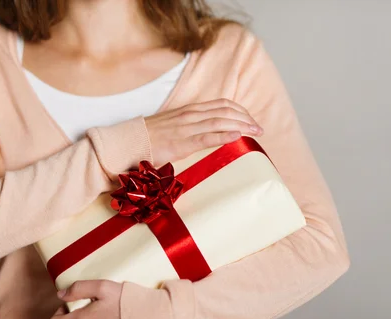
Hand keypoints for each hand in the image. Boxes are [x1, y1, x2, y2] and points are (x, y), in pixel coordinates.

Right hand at [145, 98, 263, 165]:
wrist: (129, 142)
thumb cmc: (150, 138)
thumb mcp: (174, 127)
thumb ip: (191, 127)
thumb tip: (207, 132)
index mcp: (190, 111)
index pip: (222, 105)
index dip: (240, 111)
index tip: (252, 119)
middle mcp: (191, 115)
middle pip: (225, 111)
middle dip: (246, 118)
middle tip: (260, 128)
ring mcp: (186, 128)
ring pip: (220, 121)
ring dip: (242, 126)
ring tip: (256, 132)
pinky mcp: (181, 142)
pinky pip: (207, 137)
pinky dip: (224, 135)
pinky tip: (237, 136)